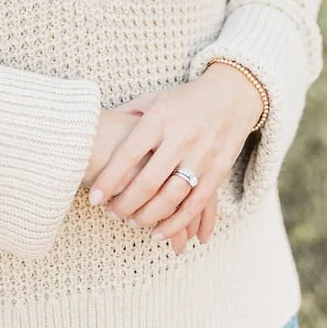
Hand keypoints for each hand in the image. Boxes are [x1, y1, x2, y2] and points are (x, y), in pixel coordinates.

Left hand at [87, 66, 262, 243]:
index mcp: (160, 118)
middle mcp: (180, 137)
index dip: (109, 179)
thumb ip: (130, 114)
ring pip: (171, 197)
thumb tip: (96, 124)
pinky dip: (176, 224)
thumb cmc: (185, 99)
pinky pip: (195, 205)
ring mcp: (202, 155)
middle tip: (111, 213)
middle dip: (125, 204)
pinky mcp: (219, 171)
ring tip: (132, 222)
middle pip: (148, 181)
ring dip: (148, 216)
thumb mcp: (155, 98)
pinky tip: (159, 233)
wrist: (232, 94)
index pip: (128, 154)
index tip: (93, 198)